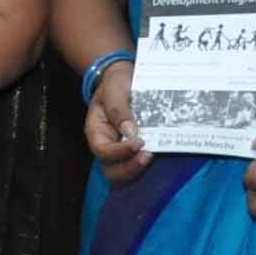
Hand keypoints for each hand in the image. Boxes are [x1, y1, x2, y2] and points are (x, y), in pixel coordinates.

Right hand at [83, 60, 153, 183]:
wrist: (123, 80)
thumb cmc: (116, 84)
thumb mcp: (114, 89)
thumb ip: (118, 109)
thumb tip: (130, 132)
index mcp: (96, 131)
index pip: (103, 150)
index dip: (120, 152)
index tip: (139, 142)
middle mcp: (106, 145)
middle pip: (110, 170)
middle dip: (129, 168)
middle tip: (148, 156)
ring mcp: (120, 150)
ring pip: (123, 174)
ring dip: (137, 170)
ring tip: (153, 157)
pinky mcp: (134, 151)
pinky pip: (136, 166)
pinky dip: (146, 168)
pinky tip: (159, 156)